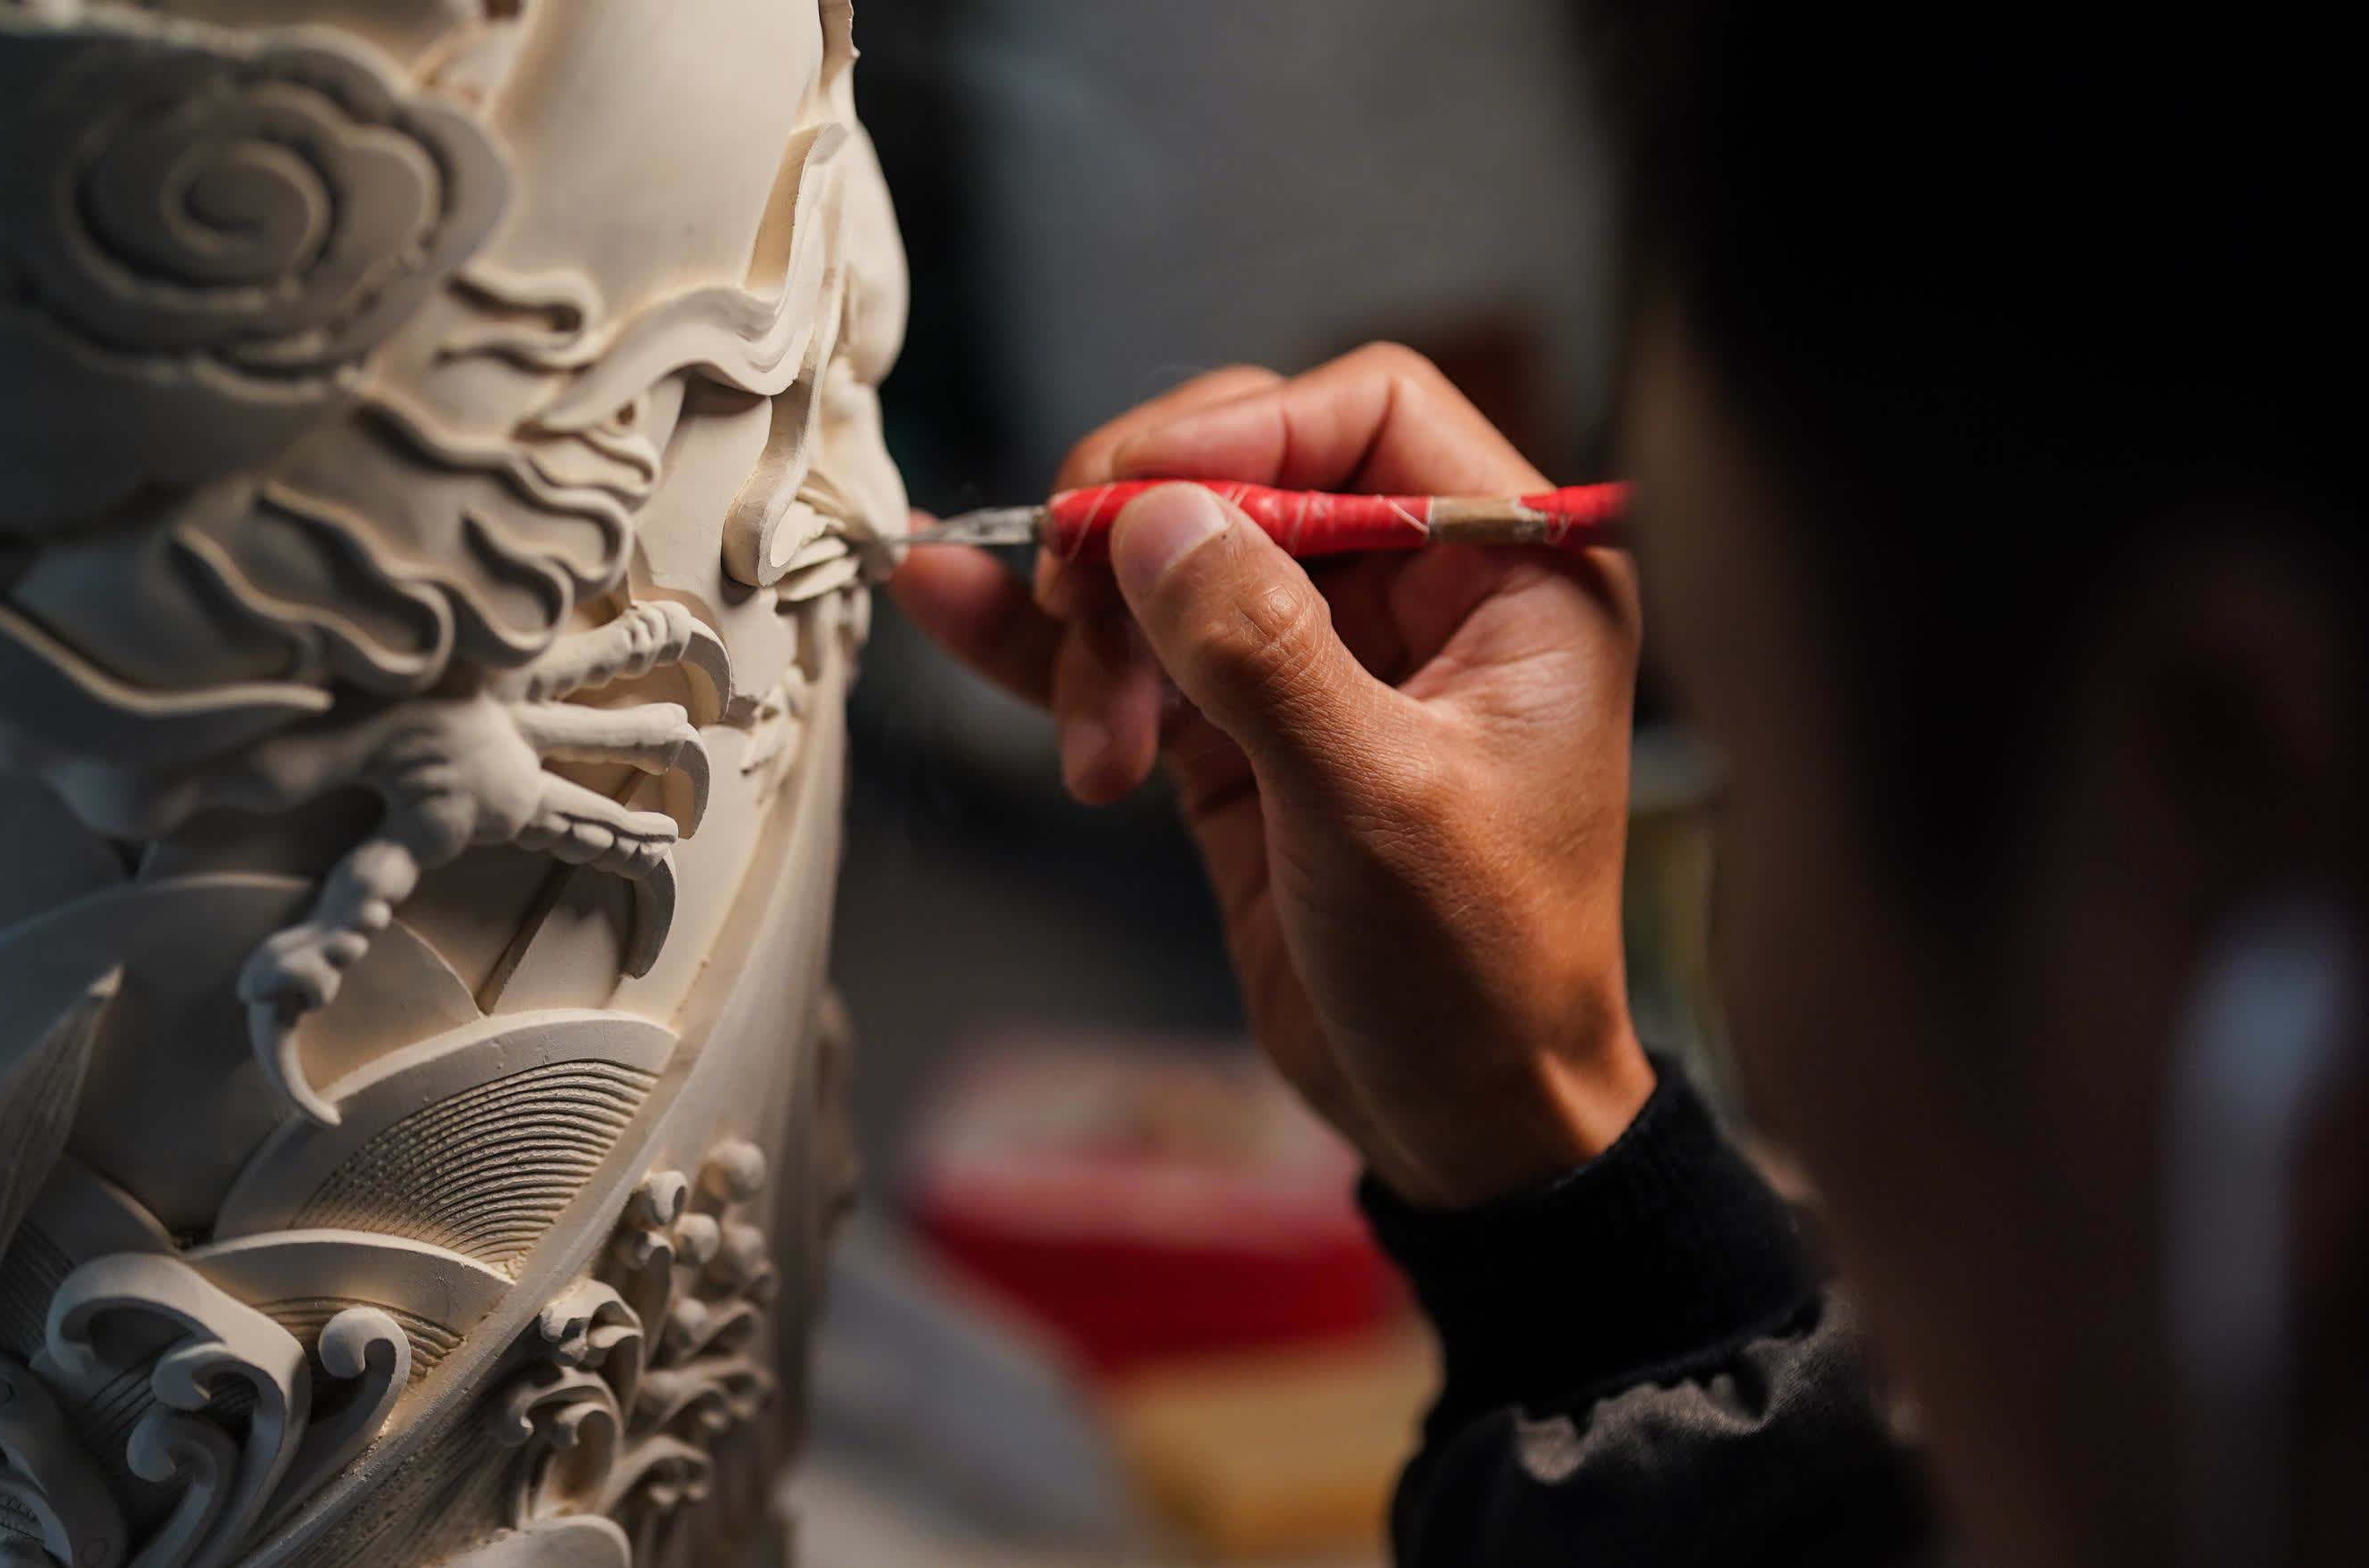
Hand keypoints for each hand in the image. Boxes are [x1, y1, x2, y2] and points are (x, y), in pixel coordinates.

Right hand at [889, 344, 1651, 1206]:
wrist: (1464, 1127)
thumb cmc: (1478, 975)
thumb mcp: (1374, 804)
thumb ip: (1260, 651)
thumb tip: (1152, 517)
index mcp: (1513, 576)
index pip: (1365, 416)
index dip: (1237, 437)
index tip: (1128, 500)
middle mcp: (1423, 595)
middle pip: (1247, 479)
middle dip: (1144, 538)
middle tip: (1075, 603)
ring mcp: (1324, 661)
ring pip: (1173, 570)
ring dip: (1098, 636)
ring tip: (1093, 752)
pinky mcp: (1243, 735)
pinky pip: (1137, 659)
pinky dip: (1051, 652)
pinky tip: (956, 611)